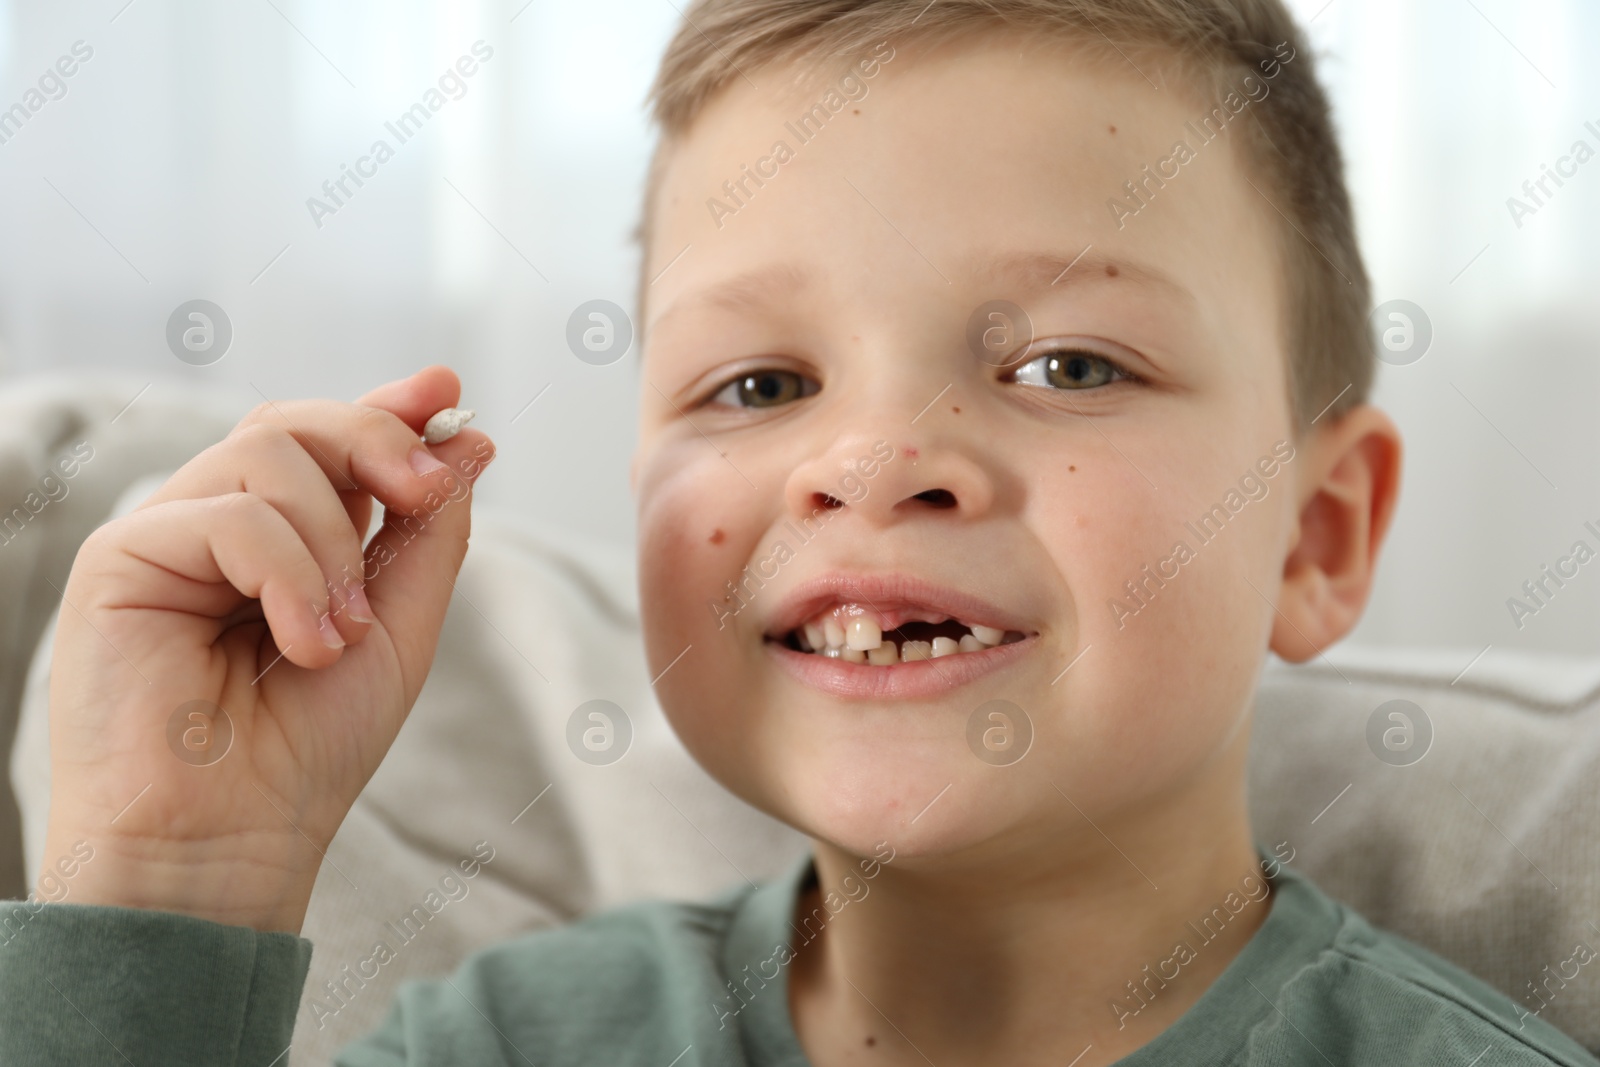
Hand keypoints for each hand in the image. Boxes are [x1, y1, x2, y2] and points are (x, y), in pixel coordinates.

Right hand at [39, 366, 492, 932]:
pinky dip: (289, 574)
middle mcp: (219, 527)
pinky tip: (306, 646)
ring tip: (343, 634)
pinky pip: (228, 514)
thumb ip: (427, 535)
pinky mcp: (120, 560)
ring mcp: (166, 537)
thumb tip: (469, 441)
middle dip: (375, 441)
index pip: (326, 442)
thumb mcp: (397, 629)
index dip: (387, 408)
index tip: (449, 394)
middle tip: (423, 494)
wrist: (229, 841)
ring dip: (333, 543)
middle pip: (294, 424)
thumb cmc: (306, 752)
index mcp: (280, 540)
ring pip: (267, 456)